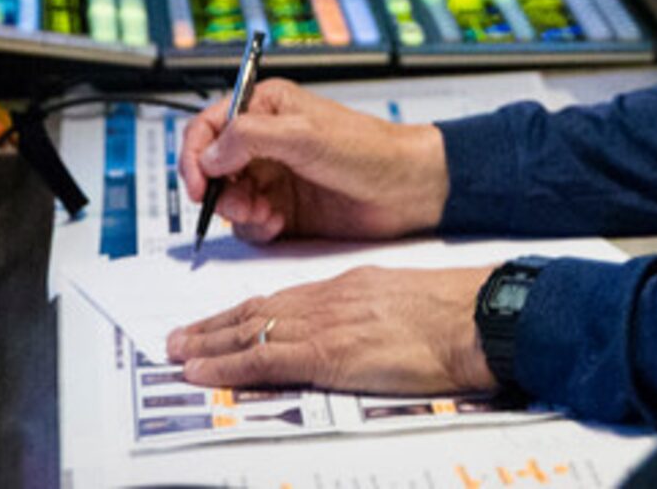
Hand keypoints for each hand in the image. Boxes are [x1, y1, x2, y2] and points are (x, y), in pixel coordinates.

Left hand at [167, 264, 499, 396]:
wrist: (478, 317)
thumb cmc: (458, 314)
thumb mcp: (406, 302)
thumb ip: (373, 313)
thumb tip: (357, 333)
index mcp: (351, 285)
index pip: (284, 297)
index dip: (244, 311)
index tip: (220, 322)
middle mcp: (331, 298)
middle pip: (258, 310)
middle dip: (215, 326)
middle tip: (179, 338)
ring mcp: (328, 324)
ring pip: (252, 331)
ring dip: (209, 345)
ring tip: (177, 354)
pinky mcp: (330, 355)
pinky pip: (266, 360)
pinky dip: (228, 366)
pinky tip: (204, 372)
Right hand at [179, 79, 449, 244]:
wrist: (408, 190)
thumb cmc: (369, 150)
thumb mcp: (305, 135)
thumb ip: (250, 138)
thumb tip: (209, 154)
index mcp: (267, 107)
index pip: (209, 126)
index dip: (195, 155)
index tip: (198, 184)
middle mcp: (267, 140)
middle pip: (213, 168)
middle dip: (218, 190)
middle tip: (240, 203)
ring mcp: (275, 176)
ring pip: (228, 198)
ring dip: (238, 210)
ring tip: (265, 214)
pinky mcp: (284, 208)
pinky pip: (250, 222)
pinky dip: (256, 227)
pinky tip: (277, 224)